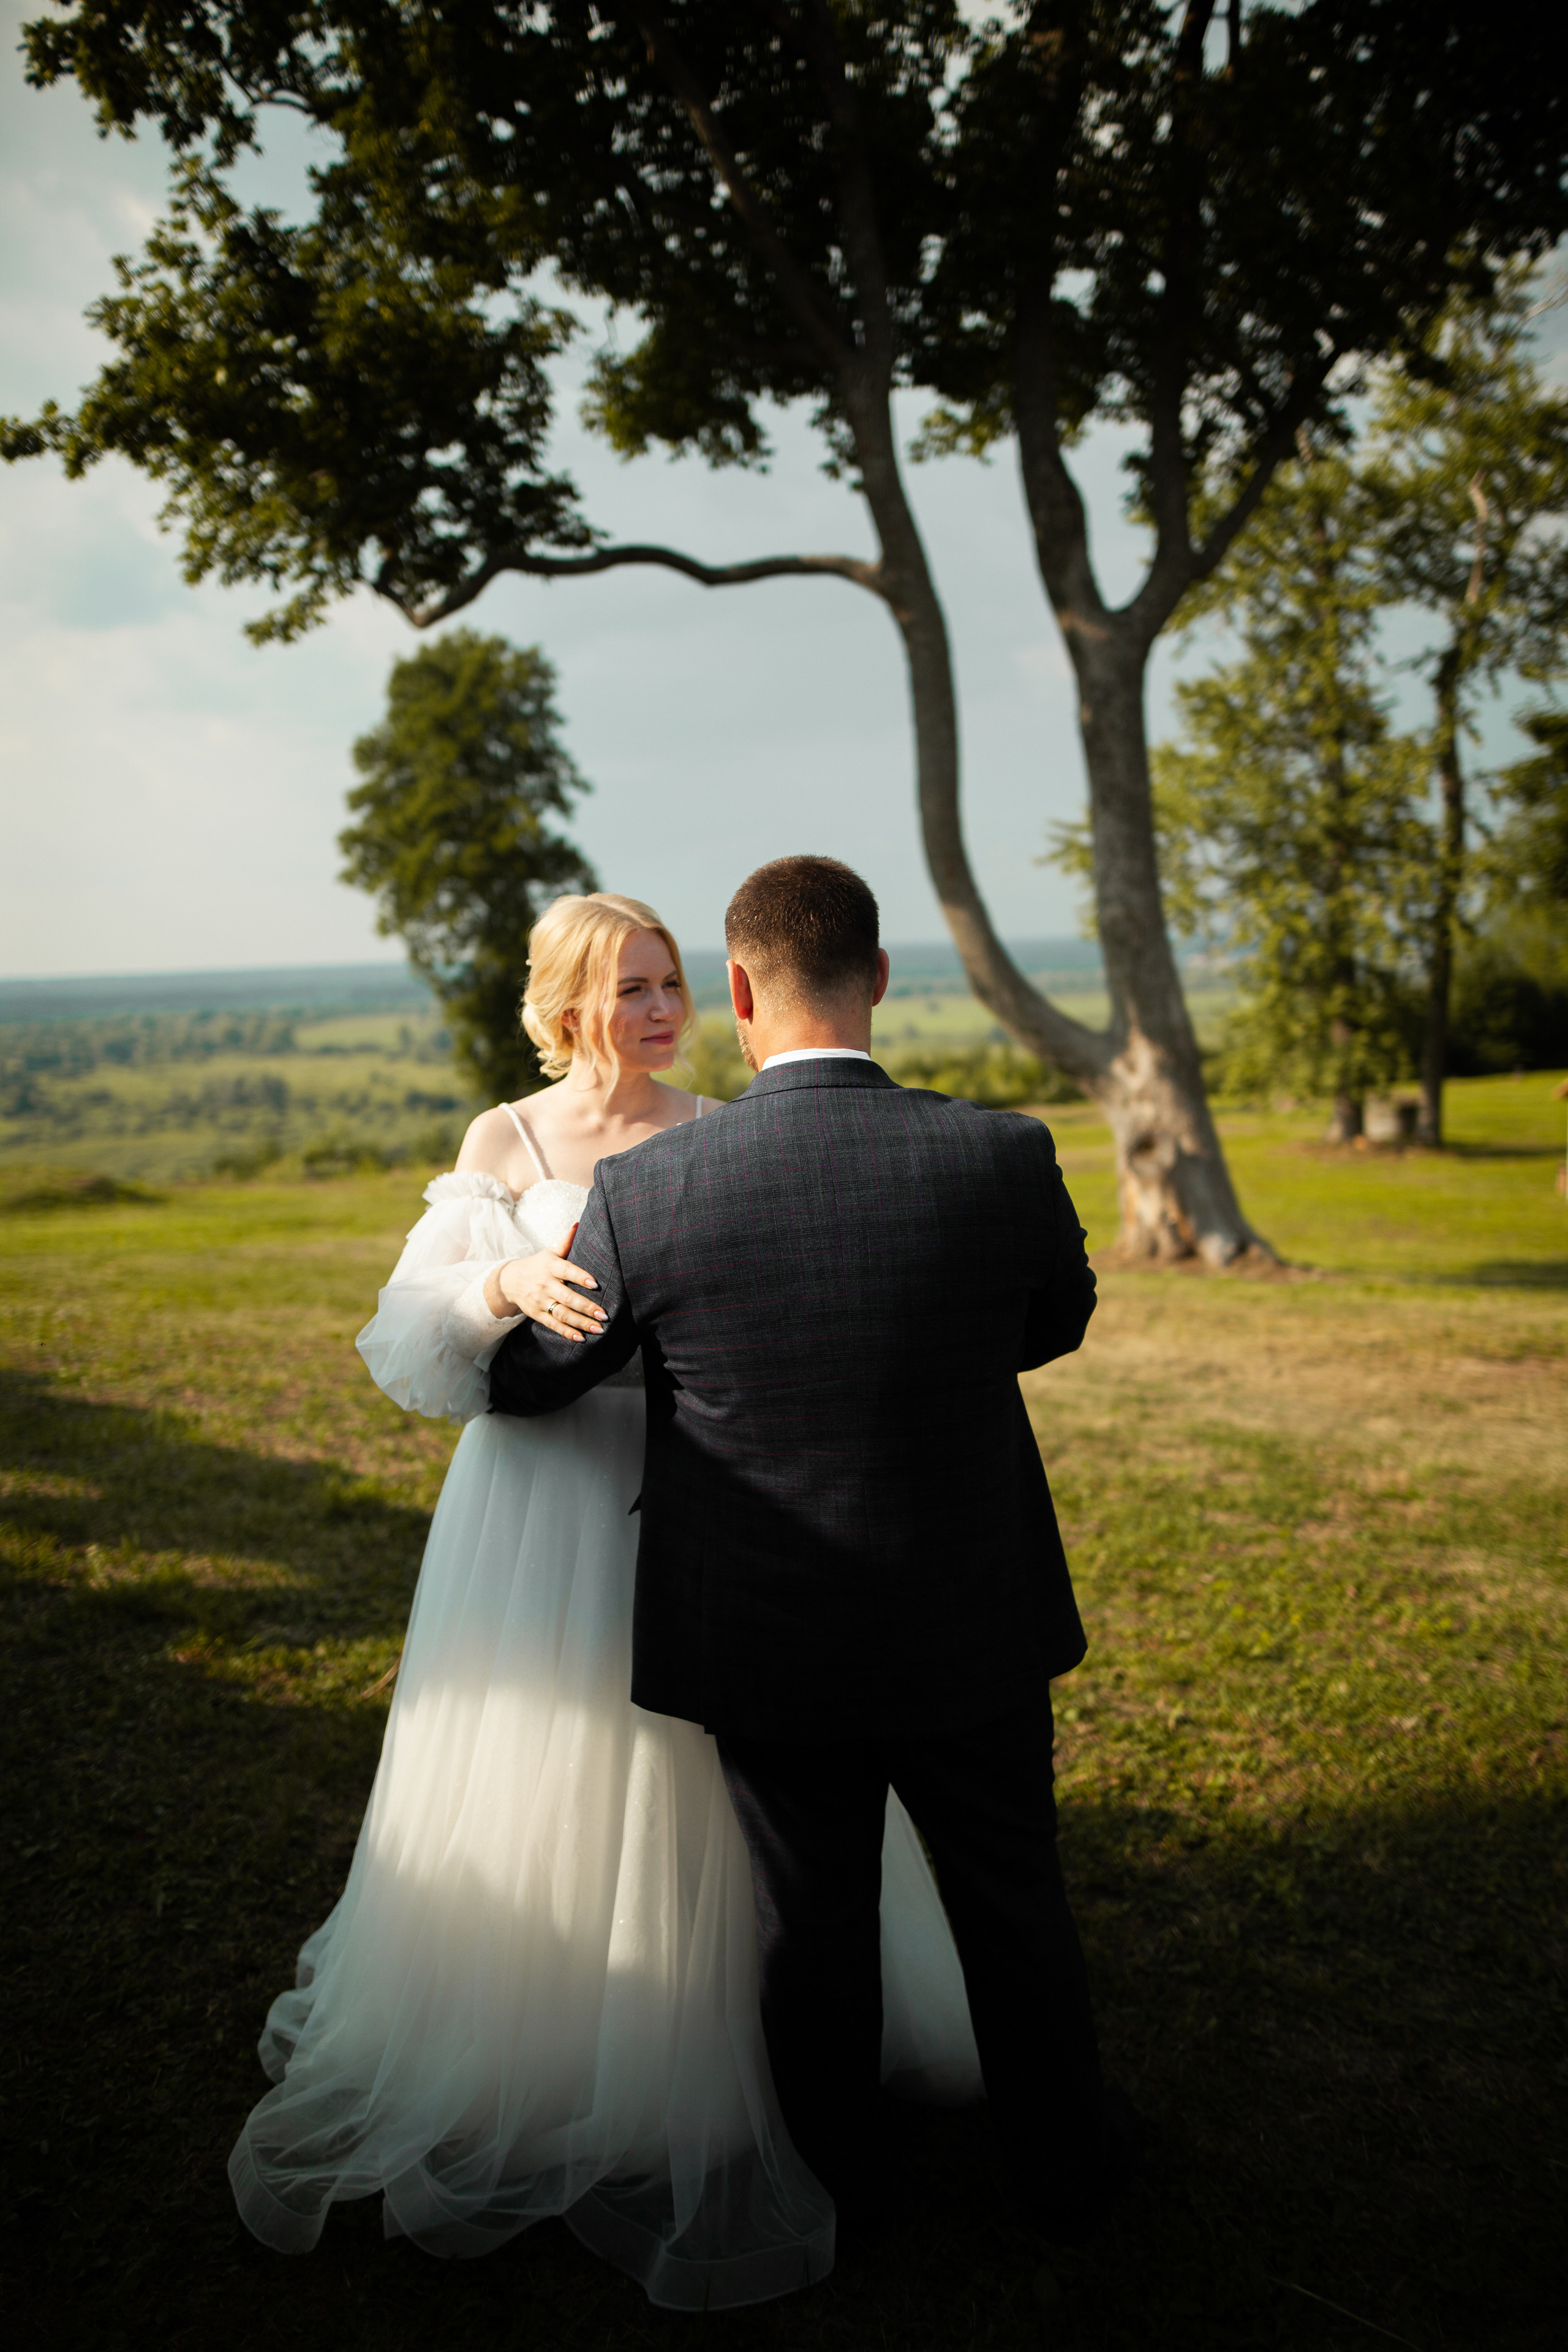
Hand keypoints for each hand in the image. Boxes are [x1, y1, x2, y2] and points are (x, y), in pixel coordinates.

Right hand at [484, 1229, 604, 1340]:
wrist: (509, 1281)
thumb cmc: (538, 1265)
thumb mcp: (549, 1253)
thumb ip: (566, 1242)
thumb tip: (578, 1224)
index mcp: (550, 1266)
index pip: (567, 1271)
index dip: (580, 1277)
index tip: (595, 1284)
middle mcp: (545, 1284)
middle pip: (567, 1297)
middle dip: (586, 1307)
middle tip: (604, 1315)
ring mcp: (540, 1301)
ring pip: (562, 1314)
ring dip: (581, 1322)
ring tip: (599, 1328)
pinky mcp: (537, 1314)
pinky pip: (553, 1325)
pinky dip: (566, 1332)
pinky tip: (581, 1338)